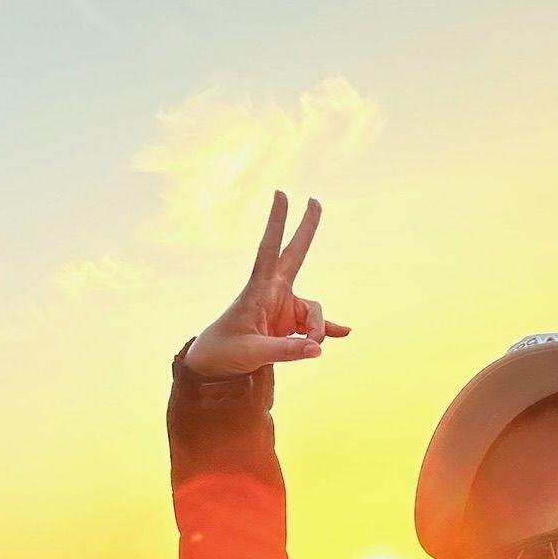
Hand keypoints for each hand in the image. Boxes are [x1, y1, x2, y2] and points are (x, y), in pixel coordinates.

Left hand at [183, 192, 351, 377]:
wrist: (214, 365)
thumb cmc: (225, 352)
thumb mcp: (253, 353)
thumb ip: (286, 350)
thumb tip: (318, 349)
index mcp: (258, 290)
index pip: (268, 249)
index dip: (276, 222)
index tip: (281, 193)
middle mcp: (273, 293)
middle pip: (295, 254)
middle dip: (306, 229)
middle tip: (315, 200)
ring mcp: (284, 307)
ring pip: (313, 312)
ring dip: (317, 331)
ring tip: (313, 349)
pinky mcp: (290, 325)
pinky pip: (315, 328)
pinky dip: (327, 330)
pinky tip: (343, 333)